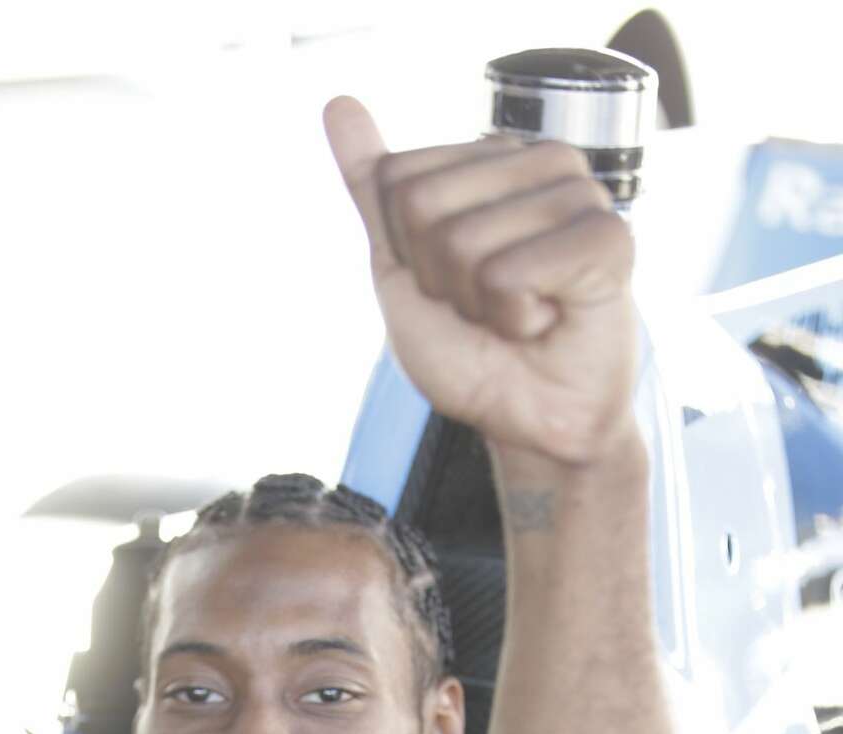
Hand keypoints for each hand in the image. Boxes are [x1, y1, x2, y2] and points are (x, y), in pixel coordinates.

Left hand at [324, 96, 637, 466]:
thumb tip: (337, 105)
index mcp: (490, 158)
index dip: (407, 254)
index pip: (395, 179)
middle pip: (423, 206)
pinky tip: (547, 320)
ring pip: (465, 241)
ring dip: (479, 304)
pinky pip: (510, 273)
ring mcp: (578, 193)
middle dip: (441, 279)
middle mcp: (538, 160)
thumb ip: (374, 190)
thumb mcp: (403, 268)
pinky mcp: (608, 238)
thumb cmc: (472, 350)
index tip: (451, 285)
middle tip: (487, 305)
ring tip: (519, 314)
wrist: (526, 418)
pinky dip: (514, 319)